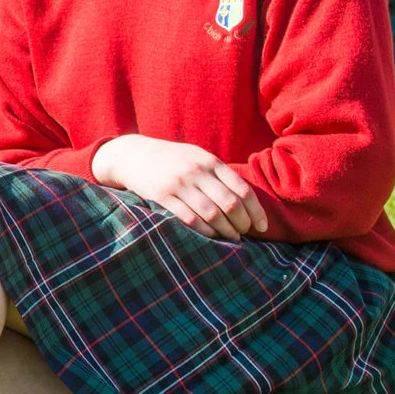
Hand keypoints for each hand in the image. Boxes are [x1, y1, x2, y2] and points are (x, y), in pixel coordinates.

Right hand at [91, 135, 268, 240]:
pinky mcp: (163, 196)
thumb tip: (246, 200)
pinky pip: (190, 219)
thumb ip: (219, 174)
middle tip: (244, 234)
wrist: (133, 155)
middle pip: (230, 204)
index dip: (256, 212)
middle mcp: (197, 172)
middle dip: (242, 224)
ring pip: (212, 214)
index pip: (243, 190)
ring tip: (231, 239)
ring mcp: (179, 184)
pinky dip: (205, 232)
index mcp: (210, 162)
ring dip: (226, 231)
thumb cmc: (172, 160)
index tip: (261, 227)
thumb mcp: (197, 157)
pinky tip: (211, 237)